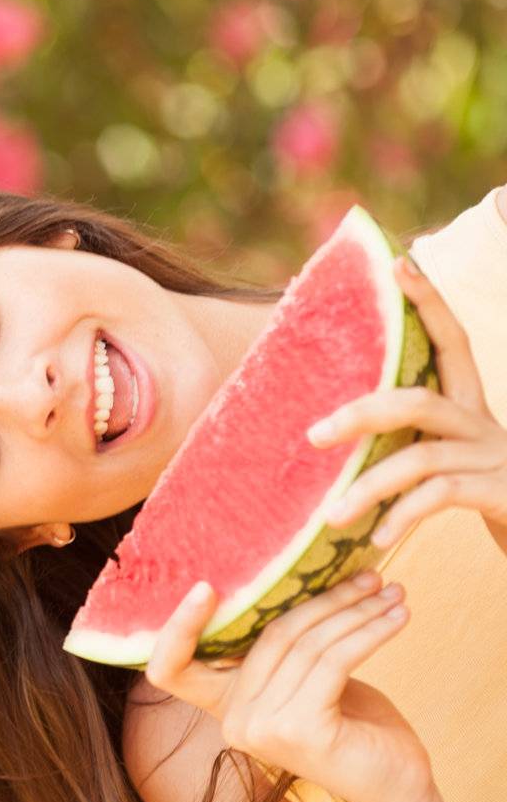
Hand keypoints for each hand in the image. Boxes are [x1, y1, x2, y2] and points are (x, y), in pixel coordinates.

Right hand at [145, 570, 434, 801]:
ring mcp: (263, 728)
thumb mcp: (308, 679)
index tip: (206, 586)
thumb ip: (287, 648)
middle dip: (326, 599)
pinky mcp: (300, 729)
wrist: (397, 786)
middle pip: (272, 635)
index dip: (178, 627)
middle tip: (368, 576)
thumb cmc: (355, 726)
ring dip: (356, 611)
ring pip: (308, 644)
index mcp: (224, 707)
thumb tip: (296, 577)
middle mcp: (233, 721)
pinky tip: (398, 616)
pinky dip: (370, 632)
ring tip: (391, 592)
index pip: (172, 670)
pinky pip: (333, 661)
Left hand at [307, 255, 506, 555]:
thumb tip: (325, 431)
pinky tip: (378, 539)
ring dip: (370, 487)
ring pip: (421, 457)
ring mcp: (495, 458)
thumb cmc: (475, 496)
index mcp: (469, 405)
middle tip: (312, 437)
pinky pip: (442, 497)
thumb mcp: (443, 459)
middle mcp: (484, 424)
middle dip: (360, 415)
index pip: (451, 341)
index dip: (428, 301)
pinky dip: (403, 516)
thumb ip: (404, 439)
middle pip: (417, 401)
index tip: (400, 262)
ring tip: (333, 516)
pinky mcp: (502, 493)